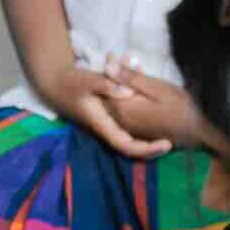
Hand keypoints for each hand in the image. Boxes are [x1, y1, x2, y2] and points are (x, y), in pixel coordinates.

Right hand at [37, 61, 170, 160]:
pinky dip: (142, 120)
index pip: (127, 145)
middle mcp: (107, 129)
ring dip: (149, 134)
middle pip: (132, 146)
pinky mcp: (109, 118)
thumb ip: (108, 85)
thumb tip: (129, 92)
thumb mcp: (89, 80)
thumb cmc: (71, 83)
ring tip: (169, 131)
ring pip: (132, 136)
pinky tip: (154, 114)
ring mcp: (108, 125)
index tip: (166, 144)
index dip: (147, 149)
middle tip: (175, 141)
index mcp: (103, 124)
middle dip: (153, 146)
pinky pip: (129, 125)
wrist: (55, 84)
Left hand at [102, 59, 203, 151]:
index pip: (105, 85)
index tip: (112, 54)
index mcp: (123, 108)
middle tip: (118, 57)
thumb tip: (107, 67)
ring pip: (116, 100)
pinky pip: (124, 108)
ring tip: (129, 65)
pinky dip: (126, 94)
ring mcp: (127, 126)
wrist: (195, 134)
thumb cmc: (180, 108)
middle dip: (112, 74)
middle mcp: (120, 119)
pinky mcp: (135, 128)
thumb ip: (131, 79)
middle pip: (108, 93)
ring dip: (120, 83)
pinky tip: (136, 84)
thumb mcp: (157, 89)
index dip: (108, 68)